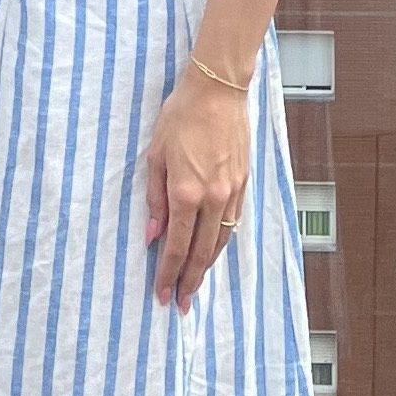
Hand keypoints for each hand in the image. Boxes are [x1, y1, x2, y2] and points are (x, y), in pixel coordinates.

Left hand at [140, 60, 252, 310]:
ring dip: (207, 267)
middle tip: (180, 304)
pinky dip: (222, 243)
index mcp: (186, 193)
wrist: (217, 90)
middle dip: (189, 282)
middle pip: (201, 254)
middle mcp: (212, 199)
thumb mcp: (156, 155)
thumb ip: (154, 199)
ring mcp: (232, 193)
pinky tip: (213, 251)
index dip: (167, 274)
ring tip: (195, 286)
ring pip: (220, 242)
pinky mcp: (244, 183)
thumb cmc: (181, 117)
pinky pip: (232, 223)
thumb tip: (152, 235)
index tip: (161, 295)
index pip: (176, 247)